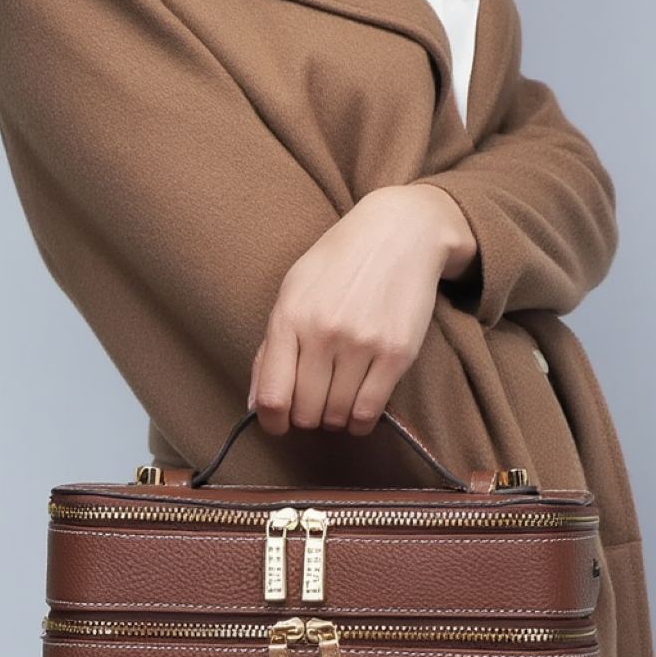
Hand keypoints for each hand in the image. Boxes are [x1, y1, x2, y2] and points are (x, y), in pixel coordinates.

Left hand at [247, 184, 475, 435]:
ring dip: (334, 418)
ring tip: (337, 401)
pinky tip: (358, 409)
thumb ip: (271, 347)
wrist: (400, 232)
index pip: (272, 395)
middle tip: (313, 405)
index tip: (278, 425)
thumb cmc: (339, 262)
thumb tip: (255, 403)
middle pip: (305, 411)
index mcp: (290, 316)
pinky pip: (370, 411)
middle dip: (306, 418)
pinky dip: (361, 420)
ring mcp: (361, 343)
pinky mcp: (396, 353)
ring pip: (337, 415)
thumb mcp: (293, 290)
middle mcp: (323, 332)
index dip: (272, 422)